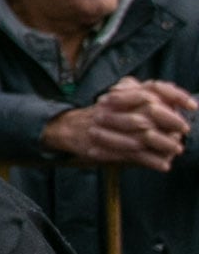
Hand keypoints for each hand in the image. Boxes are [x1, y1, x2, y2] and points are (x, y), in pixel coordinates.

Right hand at [42, 77, 196, 170]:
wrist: (68, 127)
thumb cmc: (101, 114)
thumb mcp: (119, 96)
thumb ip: (143, 97)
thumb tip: (177, 105)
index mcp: (122, 92)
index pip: (153, 88)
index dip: (174, 95)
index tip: (191, 105)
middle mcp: (114, 106)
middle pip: (149, 111)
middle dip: (170, 121)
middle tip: (184, 130)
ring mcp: (107, 125)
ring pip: (141, 135)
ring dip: (163, 144)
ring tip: (176, 150)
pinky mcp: (102, 146)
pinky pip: (131, 154)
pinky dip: (150, 161)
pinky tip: (164, 165)